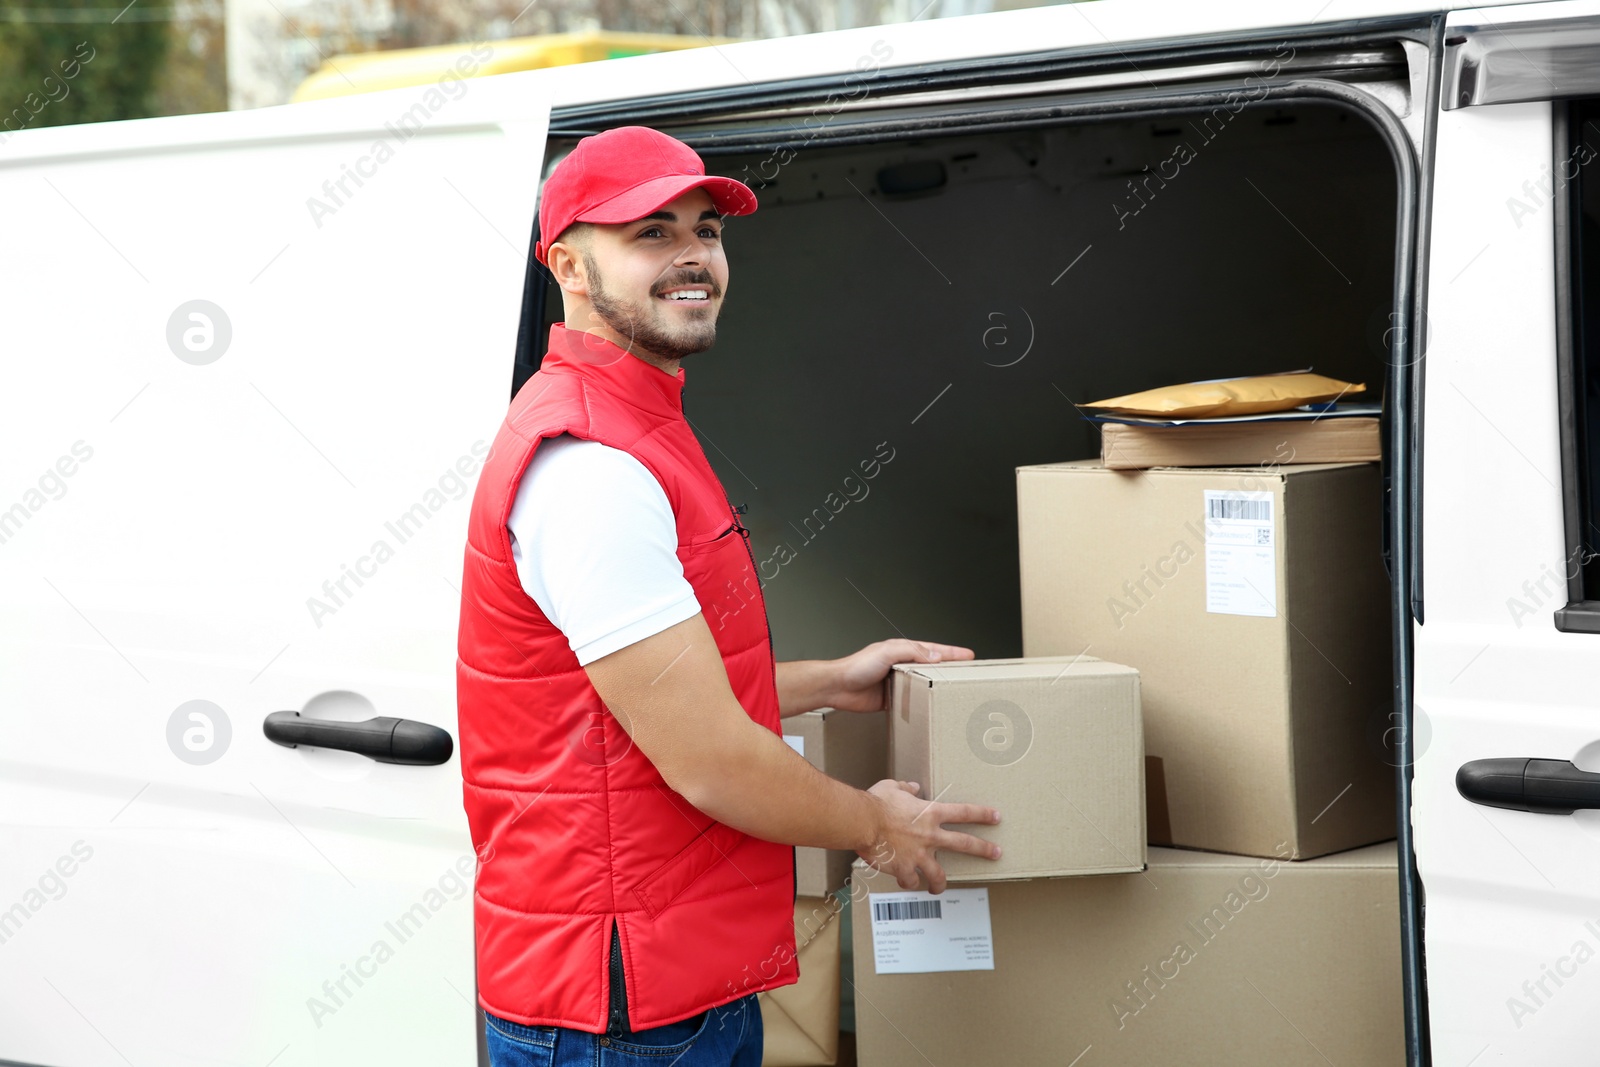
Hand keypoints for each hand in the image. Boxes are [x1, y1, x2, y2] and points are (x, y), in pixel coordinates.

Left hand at [827, 639, 974, 711]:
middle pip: (931, 666)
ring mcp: (896, 682)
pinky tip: (931, 706)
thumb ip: (911, 652)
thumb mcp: (887, 652)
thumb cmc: (856, 667)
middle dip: (949, 669)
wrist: (838, 687)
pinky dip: (922, 702)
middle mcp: (900, 665)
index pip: (933, 650)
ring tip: (954, 690)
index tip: (968, 655)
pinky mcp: (891, 698)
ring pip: (923, 683)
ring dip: (936, 686)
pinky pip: (912, 700)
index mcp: (902, 650)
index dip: (952, 652)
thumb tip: (934, 655)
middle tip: (967, 673)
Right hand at [858, 780, 1000, 893]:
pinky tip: (905, 883)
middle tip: (997, 853)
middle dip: (984, 849)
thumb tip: (913, 787)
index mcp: (930, 814)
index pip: (964, 812)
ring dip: (940, 883)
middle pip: (964, 844)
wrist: (862, 822)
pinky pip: (910, 881)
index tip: (996, 817)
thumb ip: (906, 788)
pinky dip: (908, 882)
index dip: (982, 814)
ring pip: (939, 874)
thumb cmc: (876, 803)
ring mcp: (919, 855)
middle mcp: (930, 836)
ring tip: (939, 889)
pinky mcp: (905, 869)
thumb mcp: (892, 787)